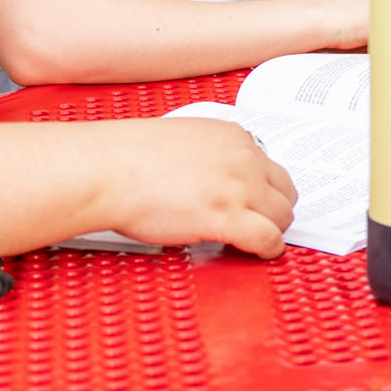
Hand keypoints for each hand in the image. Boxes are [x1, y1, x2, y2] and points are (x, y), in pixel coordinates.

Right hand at [99, 117, 296, 257]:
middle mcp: (243, 159)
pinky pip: (269, 239)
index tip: (255, 202)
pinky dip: (270, 250)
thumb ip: (209, 157)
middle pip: (284, 191)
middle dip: (274, 210)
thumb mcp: (183, 141)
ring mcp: (239, 187)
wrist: (106, 170)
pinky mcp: (228, 217)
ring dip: (272, 231)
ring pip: (282, 216)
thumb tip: (214, 180)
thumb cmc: (128, 158)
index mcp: (232, 137)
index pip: (269, 166)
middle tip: (259, 223)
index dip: (263, 189)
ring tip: (256, 241)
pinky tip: (261, 254)